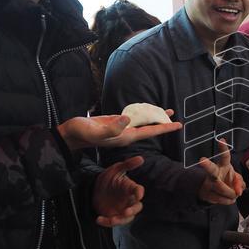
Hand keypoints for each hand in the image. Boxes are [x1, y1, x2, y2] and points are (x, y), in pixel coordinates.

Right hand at [58, 111, 180, 150]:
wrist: (71, 134)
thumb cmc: (82, 133)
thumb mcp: (97, 130)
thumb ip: (112, 127)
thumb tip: (128, 119)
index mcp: (125, 137)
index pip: (150, 132)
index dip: (164, 128)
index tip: (178, 125)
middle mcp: (126, 134)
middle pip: (149, 128)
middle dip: (162, 123)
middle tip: (177, 119)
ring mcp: (120, 129)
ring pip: (142, 123)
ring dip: (153, 117)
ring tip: (166, 112)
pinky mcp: (114, 123)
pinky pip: (132, 119)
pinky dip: (141, 114)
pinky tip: (145, 111)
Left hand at [93, 156, 144, 226]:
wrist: (94, 189)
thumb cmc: (108, 179)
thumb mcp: (116, 170)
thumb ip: (127, 165)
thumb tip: (141, 158)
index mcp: (130, 188)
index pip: (138, 190)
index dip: (139, 193)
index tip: (138, 194)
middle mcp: (128, 200)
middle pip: (136, 207)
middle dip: (132, 211)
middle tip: (126, 212)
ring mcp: (121, 209)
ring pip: (126, 218)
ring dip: (121, 220)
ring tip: (112, 219)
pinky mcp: (113, 216)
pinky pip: (113, 222)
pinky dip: (106, 222)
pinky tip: (99, 219)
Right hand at [197, 139, 245, 204]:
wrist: (212, 191)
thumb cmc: (227, 180)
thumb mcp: (235, 179)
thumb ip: (239, 182)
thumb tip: (238, 191)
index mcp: (222, 165)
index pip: (224, 156)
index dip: (223, 148)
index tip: (221, 140)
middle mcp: (214, 173)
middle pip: (211, 170)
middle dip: (206, 165)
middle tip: (201, 160)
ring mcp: (208, 184)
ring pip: (221, 189)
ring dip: (231, 194)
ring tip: (234, 194)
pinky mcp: (207, 194)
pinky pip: (221, 199)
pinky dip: (228, 200)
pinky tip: (229, 198)